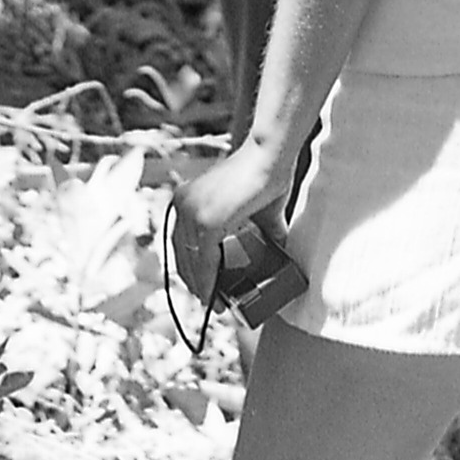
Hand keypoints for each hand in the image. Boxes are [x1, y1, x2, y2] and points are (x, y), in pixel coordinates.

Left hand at [168, 140, 292, 306]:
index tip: (202, 286)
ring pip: (191, 261)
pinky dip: (208, 281)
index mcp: (187, 198)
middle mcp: (183, 203)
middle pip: (182, 254)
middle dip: (194, 280)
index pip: (181, 241)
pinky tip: (213, 295)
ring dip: (201, 286)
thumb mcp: (253, 210)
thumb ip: (260, 232)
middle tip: (210, 299)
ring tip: (214, 302)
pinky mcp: (206, 222)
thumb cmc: (266, 175)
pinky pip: (204, 261)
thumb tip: (278, 254)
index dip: (190, 267)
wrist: (271, 156)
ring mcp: (192, 212)